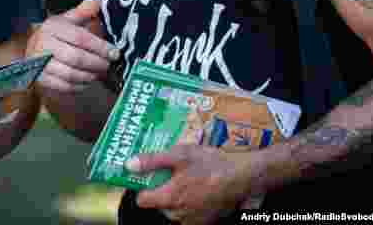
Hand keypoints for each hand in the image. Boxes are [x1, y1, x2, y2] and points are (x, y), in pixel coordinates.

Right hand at [29, 0, 119, 92]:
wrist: (33, 51)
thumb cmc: (55, 35)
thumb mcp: (67, 20)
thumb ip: (82, 12)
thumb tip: (96, 0)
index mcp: (52, 27)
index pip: (80, 38)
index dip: (100, 46)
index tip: (114, 52)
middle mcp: (43, 45)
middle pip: (76, 58)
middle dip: (96, 63)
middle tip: (108, 65)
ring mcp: (39, 64)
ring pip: (70, 74)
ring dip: (89, 76)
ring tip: (99, 73)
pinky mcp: (40, 79)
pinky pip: (63, 86)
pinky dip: (79, 86)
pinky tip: (87, 81)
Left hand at [129, 145, 255, 224]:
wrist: (243, 175)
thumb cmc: (211, 164)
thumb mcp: (179, 155)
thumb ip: (151, 161)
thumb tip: (129, 166)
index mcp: (170, 199)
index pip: (142, 200)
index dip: (143, 186)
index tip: (148, 176)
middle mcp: (180, 214)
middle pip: (159, 204)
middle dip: (162, 189)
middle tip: (172, 173)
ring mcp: (194, 219)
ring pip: (175, 209)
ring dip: (177, 196)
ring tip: (188, 178)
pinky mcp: (207, 220)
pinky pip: (190, 213)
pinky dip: (191, 202)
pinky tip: (199, 187)